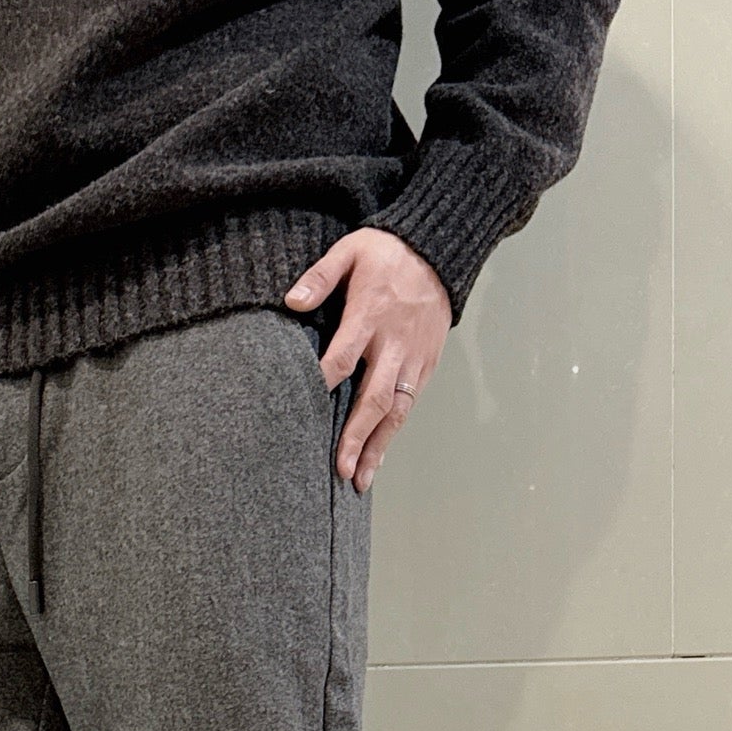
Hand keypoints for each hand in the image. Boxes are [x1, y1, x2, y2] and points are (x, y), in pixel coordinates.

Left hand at [284, 228, 450, 492]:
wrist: (439, 250)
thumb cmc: (387, 252)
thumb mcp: (350, 250)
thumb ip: (320, 276)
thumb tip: (292, 302)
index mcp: (371, 314)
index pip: (344, 356)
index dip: (324, 383)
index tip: (303, 412)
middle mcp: (394, 343)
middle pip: (374, 397)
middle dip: (356, 436)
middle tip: (340, 469)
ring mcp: (414, 358)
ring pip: (396, 411)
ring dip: (377, 447)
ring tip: (360, 480)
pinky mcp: (427, 365)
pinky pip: (409, 405)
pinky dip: (393, 433)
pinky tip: (377, 457)